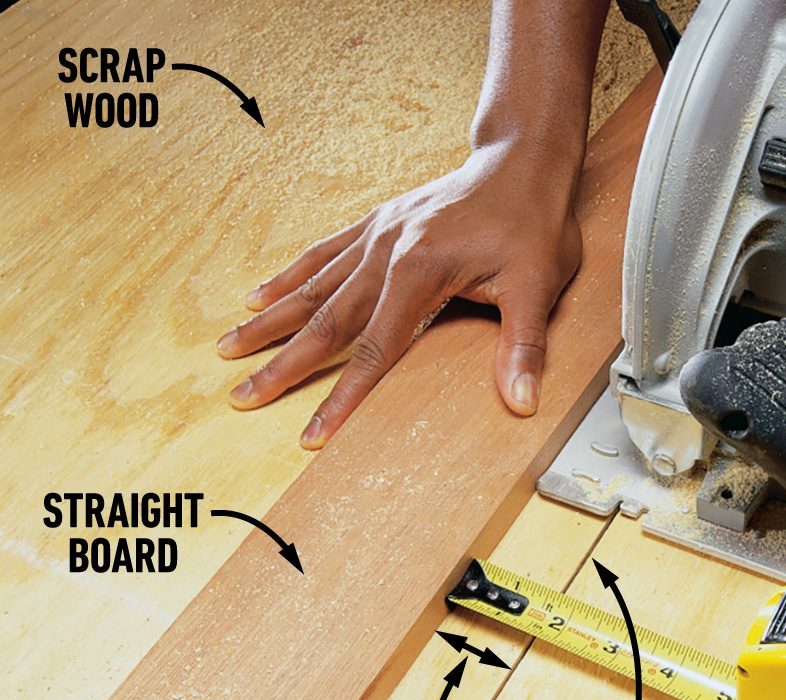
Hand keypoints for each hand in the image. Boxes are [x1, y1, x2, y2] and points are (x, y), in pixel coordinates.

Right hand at [217, 144, 582, 447]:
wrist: (523, 161)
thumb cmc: (533, 222)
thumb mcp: (538, 286)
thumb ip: (524, 346)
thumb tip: (522, 402)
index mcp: (418, 271)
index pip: (374, 351)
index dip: (343, 398)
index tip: (314, 434)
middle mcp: (385, 252)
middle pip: (325, 321)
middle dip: (282, 364)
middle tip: (243, 396)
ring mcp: (376, 234)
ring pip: (312, 286)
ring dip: (269, 320)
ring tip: (229, 347)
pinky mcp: (377, 223)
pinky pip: (323, 252)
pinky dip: (289, 276)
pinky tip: (261, 295)